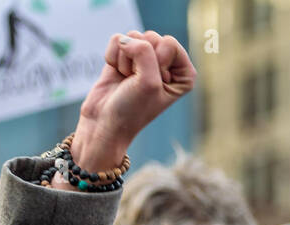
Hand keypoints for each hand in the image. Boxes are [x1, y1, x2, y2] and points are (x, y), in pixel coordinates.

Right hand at [66, 31, 195, 175]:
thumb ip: (144, 51)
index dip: (156, 61)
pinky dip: (113, 57)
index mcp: (184, 74)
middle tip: (136, 83)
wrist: (105, 123)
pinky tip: (116, 74)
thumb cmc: (132, 110)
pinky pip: (118, 39)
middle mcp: (168, 64)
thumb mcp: (148, 82)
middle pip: (151, 37)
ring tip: (127, 80)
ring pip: (134, 36)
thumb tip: (125, 39)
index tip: (151, 84)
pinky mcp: (126, 56)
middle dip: (138, 60)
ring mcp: (146, 59)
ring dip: (125, 61)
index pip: (170, 43)